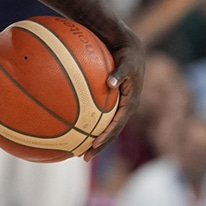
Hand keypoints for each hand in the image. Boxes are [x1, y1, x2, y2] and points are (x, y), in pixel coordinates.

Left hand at [82, 30, 144, 160]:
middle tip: (82, 157)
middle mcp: (126, 108)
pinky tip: (74, 128)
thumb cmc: (128, 54)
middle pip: (111, 133)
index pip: (117, 126)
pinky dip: (90, 124)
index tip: (93, 146)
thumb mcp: (127, 62)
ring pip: (106, 127)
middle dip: (98, 146)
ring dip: (93, 140)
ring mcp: (120, 106)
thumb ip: (120, 73)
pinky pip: (101, 116)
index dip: (106, 138)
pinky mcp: (114, 102)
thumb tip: (111, 83)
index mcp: (131, 103)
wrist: (132, 48)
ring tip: (77, 150)